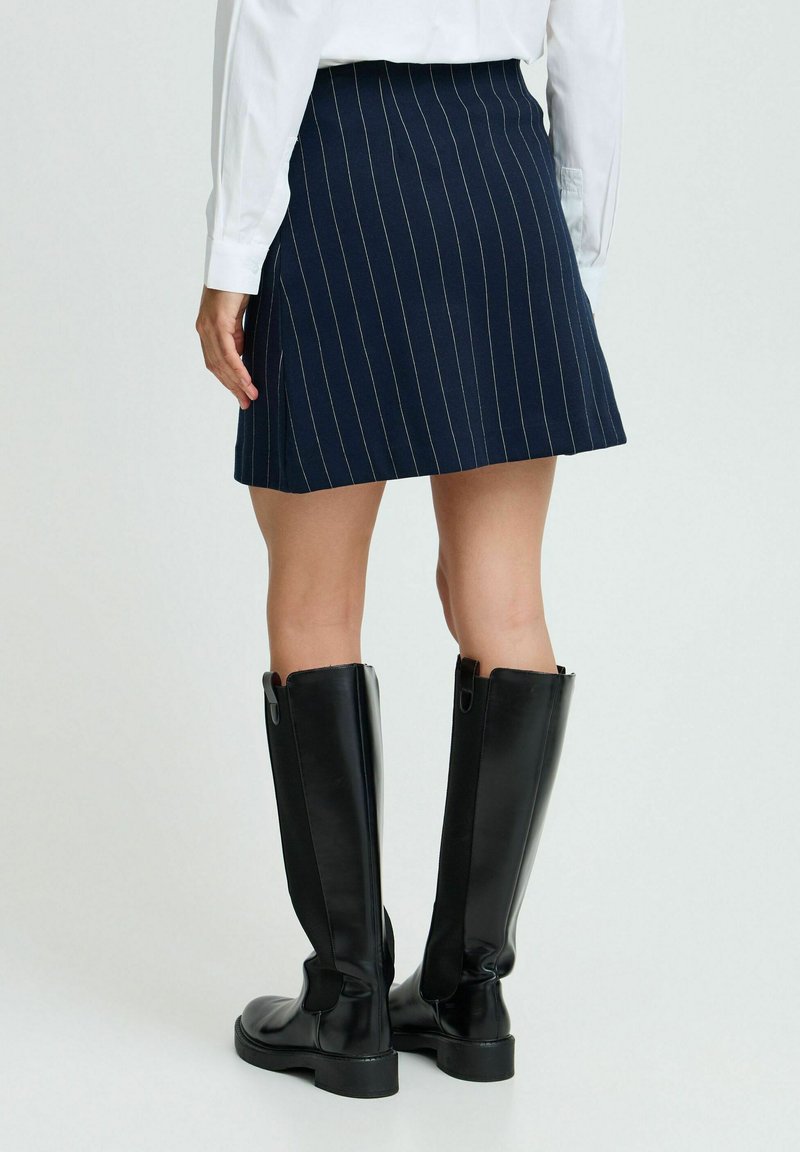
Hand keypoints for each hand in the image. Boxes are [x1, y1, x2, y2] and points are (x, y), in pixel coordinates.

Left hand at [195, 286, 257, 408]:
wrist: (233, 261)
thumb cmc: (237, 284)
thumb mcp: (237, 315)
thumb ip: (236, 334)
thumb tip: (240, 353)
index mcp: (207, 329)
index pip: (215, 362)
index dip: (227, 380)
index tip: (240, 394)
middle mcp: (204, 330)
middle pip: (216, 367)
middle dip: (232, 387)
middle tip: (246, 402)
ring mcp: (208, 327)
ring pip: (221, 364)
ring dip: (237, 383)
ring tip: (250, 396)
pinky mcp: (218, 322)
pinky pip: (227, 353)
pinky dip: (237, 370)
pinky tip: (247, 381)